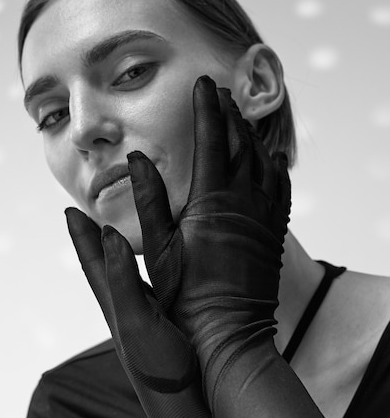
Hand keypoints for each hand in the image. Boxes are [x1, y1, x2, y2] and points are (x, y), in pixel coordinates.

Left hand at [65, 207, 242, 417]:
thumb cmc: (161, 367)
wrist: (191, 406)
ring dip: (123, 251)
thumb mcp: (137, 322)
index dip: (80, 235)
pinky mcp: (171, 320)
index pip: (92, 262)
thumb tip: (109, 235)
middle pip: (105, 265)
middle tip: (91, 213)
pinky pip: (154, 284)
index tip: (69, 209)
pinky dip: (152, 266)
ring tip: (124, 230)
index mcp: (116, 305)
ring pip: (129, 274)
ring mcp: (148, 315)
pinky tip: (164, 264)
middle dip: (96, 239)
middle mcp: (128, 308)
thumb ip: (122, 280)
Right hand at [127, 76, 290, 407]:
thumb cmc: (185, 295)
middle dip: (230, 113)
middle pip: (242, 143)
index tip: (204, 84)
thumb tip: (137, 159)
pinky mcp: (275, 231)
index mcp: (213, 199)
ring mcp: (265, 215)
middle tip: (221, 92)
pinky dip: (273, 164)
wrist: (230, 333)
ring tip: (240, 118)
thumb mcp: (159, 249)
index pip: (213, 139)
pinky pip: (280, 186)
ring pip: (265, 161)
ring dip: (252, 135)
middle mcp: (246, 200)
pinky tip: (269, 159)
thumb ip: (149, 200)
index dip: (207, 108)